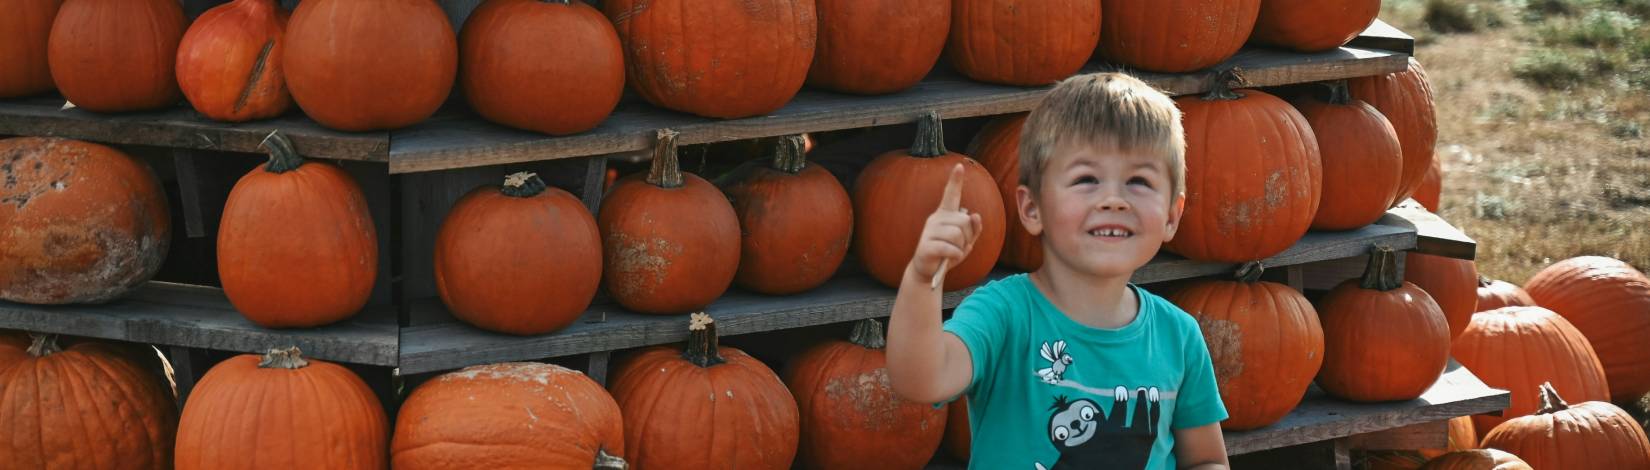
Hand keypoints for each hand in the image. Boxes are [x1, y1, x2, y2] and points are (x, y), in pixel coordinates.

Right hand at [910, 163, 984, 288]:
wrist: (929, 271)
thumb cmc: (948, 253)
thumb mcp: (966, 242)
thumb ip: (974, 229)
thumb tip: (975, 215)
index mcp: (945, 215)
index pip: (951, 194)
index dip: (955, 181)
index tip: (959, 165)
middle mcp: (936, 219)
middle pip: (963, 221)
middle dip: (967, 236)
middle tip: (959, 246)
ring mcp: (929, 231)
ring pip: (957, 234)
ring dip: (961, 247)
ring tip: (953, 253)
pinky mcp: (926, 245)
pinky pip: (950, 247)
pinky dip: (955, 255)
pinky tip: (950, 259)